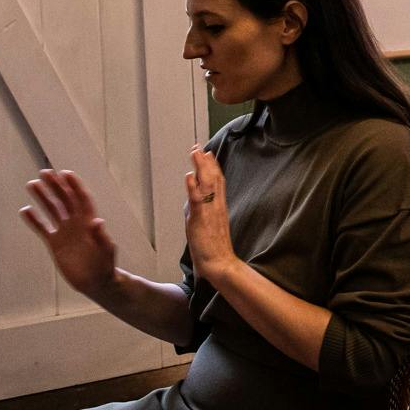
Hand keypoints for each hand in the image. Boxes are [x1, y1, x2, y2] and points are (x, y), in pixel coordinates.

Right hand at [20, 169, 118, 300]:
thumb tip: (98, 221)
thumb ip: (102, 237)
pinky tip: (25, 210)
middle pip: (65, 200)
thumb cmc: (105, 265)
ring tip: (32, 184)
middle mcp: (76, 223)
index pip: (81, 199)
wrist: (96, 282)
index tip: (65, 173)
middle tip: (44, 172)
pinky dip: (34, 220)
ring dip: (43, 197)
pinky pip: (42, 228)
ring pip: (52, 210)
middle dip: (56, 186)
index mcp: (89, 221)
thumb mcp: (106, 251)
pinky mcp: (55, 244)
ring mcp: (65, 232)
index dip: (74, 185)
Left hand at [184, 145, 238, 283]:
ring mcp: (210, 211)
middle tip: (199, 147)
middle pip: (213, 178)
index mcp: (219, 206)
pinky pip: (198, 200)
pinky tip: (189, 176)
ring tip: (195, 152)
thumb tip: (192, 203)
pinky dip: (193, 187)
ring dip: (200, 167)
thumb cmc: (214, 248)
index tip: (208, 154)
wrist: (220, 263)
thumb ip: (200, 211)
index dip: (212, 166)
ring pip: (207, 184)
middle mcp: (217, 205)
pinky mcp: (202, 218)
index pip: (217, 182)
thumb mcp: (207, 225)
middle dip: (206, 161)